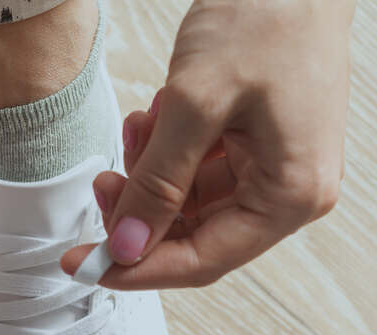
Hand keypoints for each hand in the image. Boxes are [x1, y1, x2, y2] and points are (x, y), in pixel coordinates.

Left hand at [62, 0, 352, 288]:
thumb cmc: (267, 17)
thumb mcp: (195, 104)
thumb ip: (157, 183)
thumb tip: (127, 247)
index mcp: (292, 195)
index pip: (203, 260)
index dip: (137, 268)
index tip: (85, 263)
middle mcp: (291, 192)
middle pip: (194, 237)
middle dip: (140, 213)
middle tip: (102, 181)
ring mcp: (276, 170)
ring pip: (189, 206)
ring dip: (149, 176)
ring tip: (137, 126)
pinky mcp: (259, 147)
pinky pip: (199, 174)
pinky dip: (166, 154)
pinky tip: (154, 118)